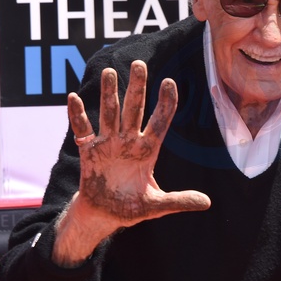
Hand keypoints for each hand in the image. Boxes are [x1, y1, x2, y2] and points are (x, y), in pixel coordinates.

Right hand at [53, 61, 209, 265]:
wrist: (104, 216)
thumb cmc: (131, 208)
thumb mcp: (157, 205)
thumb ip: (179, 201)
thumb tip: (206, 203)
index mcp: (148, 150)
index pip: (159, 122)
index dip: (165, 103)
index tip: (169, 82)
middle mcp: (129, 141)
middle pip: (134, 109)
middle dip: (137, 87)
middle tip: (139, 64)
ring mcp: (108, 143)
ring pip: (110, 112)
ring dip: (110, 93)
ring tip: (110, 71)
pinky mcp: (89, 150)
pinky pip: (83, 129)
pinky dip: (77, 114)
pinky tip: (73, 97)